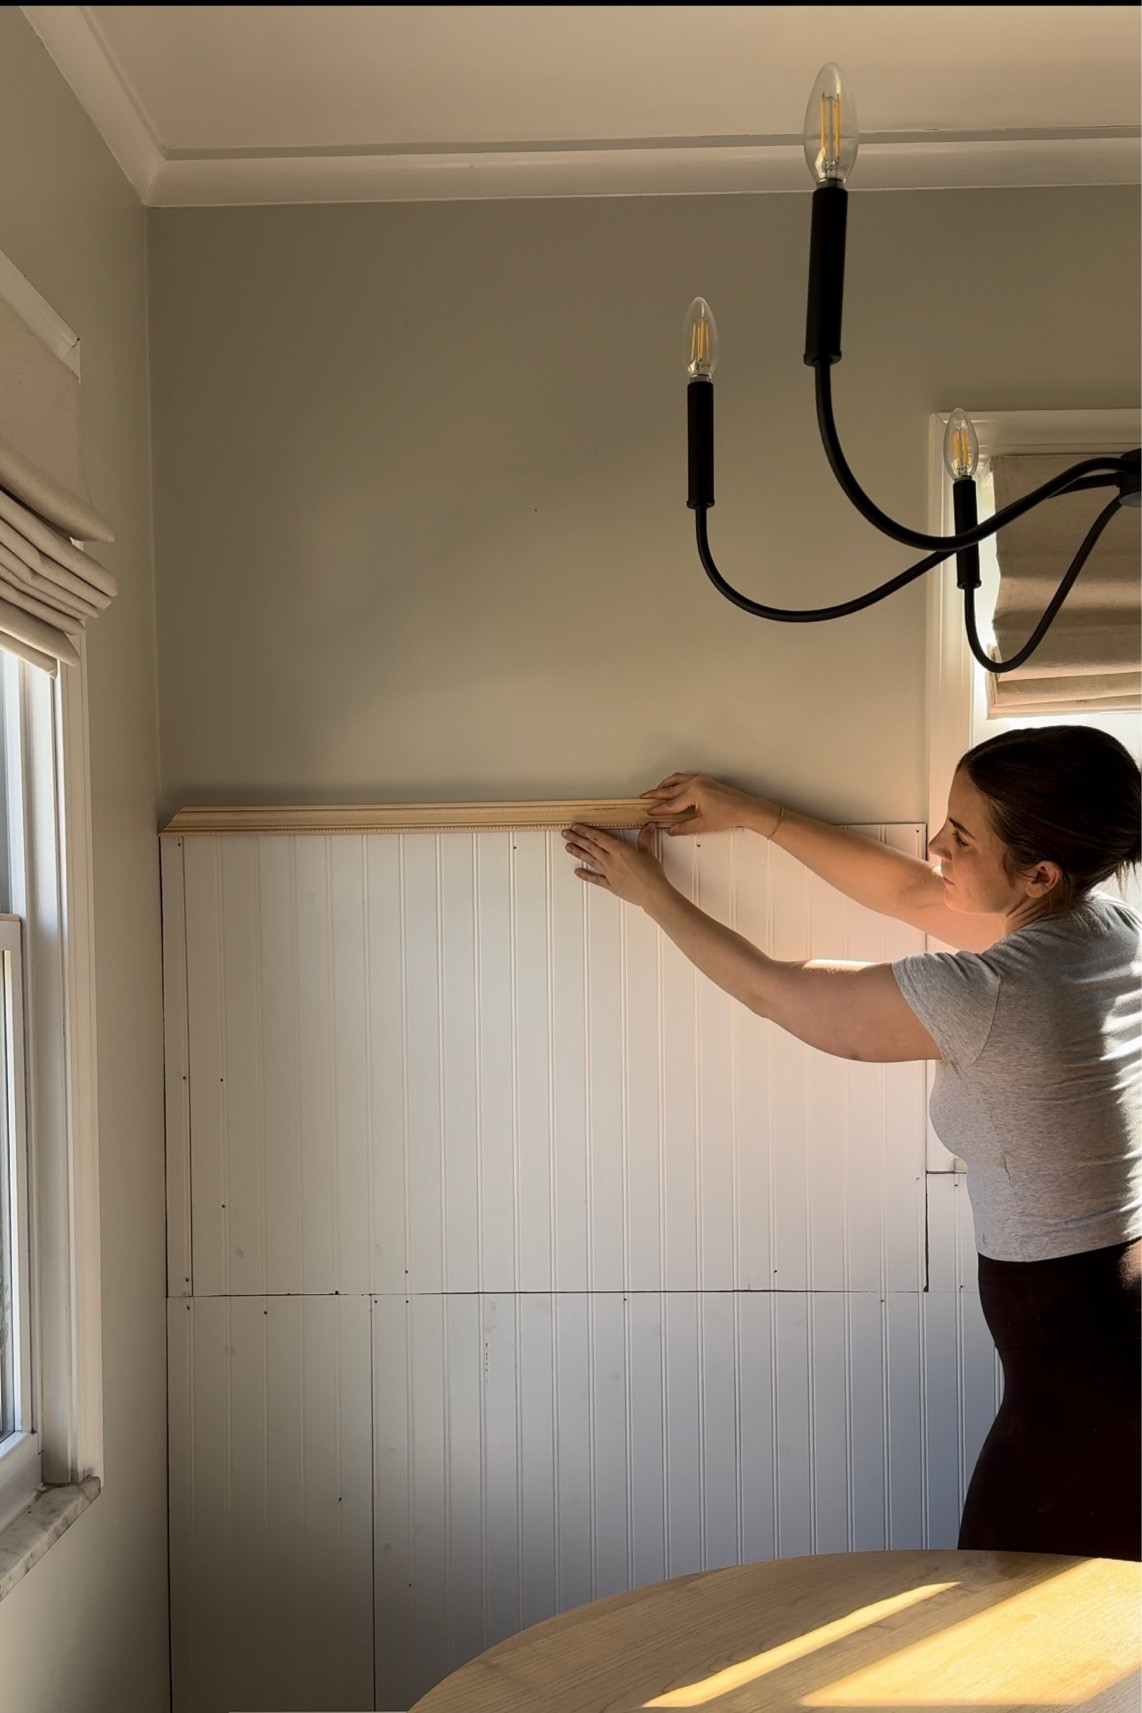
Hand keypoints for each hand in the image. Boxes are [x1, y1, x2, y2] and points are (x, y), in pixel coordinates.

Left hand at [562, 822, 670, 908]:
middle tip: (566, 833)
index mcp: (620, 850)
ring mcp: (609, 873)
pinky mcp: (610, 885)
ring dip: (578, 853)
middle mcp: (611, 861)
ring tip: (568, 847)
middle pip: (591, 847)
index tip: (576, 826)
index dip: (586, 831)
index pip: (599, 838)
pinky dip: (586, 875)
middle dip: (577, 839)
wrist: (652, 894)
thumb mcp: (648, 853)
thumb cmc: (652, 875)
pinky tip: (577, 872)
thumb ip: (645, 839)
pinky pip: (595, 879)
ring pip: (590, 860)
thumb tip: (649, 826)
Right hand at [640, 773, 772, 835]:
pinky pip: (685, 778)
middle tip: (644, 798)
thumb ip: (684, 827)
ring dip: (664, 786)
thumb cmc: (729, 815)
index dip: (659, 809)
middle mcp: (696, 783)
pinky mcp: (705, 780)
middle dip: (655, 795)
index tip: (649, 812)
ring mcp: (701, 780)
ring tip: (654, 791)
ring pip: (676, 780)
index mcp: (694, 793)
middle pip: (670, 789)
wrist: (746, 809)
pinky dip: (675, 782)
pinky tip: (672, 786)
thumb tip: (672, 829)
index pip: (671, 803)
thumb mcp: (703, 825)